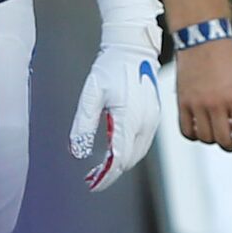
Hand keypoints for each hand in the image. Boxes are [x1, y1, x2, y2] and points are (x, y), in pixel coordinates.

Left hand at [72, 45, 161, 190]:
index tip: (91, 184)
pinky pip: (142, 143)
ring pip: (138, 153)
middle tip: (91, 176)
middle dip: (111, 172)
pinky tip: (115, 150)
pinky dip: (129, 152)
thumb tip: (77, 151)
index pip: (119, 159)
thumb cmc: (111, 67)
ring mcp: (152, 120)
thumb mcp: (91, 94)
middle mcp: (145, 122)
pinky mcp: (154, 116)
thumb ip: (83, 124)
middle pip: (130, 160)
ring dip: (121, 163)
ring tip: (101, 167)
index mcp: (130, 119)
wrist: (133, 48)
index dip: (105, 176)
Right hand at [175, 37, 231, 152]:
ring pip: (205, 138)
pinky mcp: (183, 102)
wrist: (203, 40)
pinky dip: (194, 136)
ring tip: (217, 132)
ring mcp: (197, 104)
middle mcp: (216, 103)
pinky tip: (201, 128)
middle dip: (231, 145)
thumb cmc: (228, 58)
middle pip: (223, 140)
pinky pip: (186, 130)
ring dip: (213, 140)